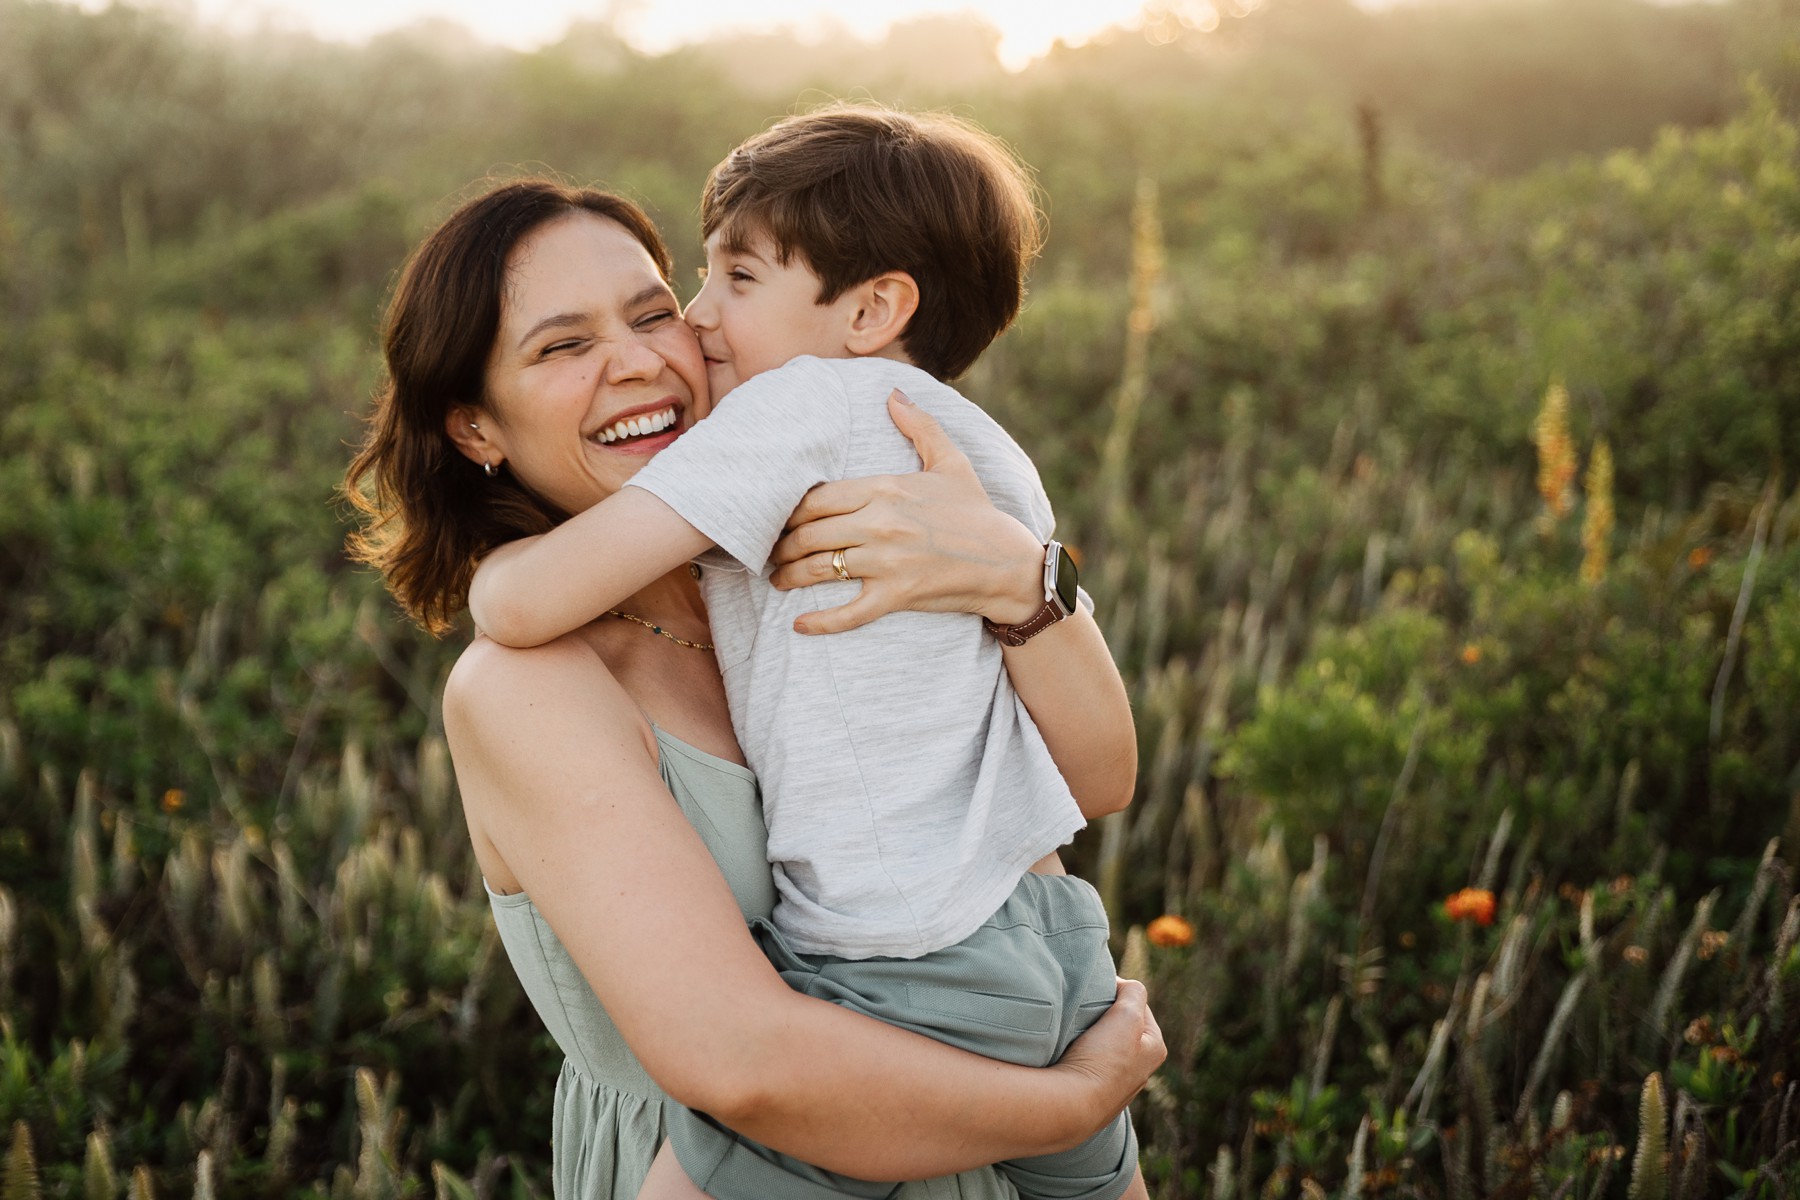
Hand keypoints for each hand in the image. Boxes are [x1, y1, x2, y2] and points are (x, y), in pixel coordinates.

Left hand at [769, 390, 1044, 633]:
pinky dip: (821, 622)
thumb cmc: (977, 513)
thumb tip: (893, 393)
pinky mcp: (896, 596)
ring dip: (790, 576)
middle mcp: (880, 523)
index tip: (779, 517)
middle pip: (810, 532)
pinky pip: (848, 612)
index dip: (789, 509)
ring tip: (777, 579)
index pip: (818, 497)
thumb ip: (920, 426)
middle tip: (769, 550)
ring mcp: (887, 562)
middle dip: (782, 543)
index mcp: (886, 488)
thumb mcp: (952, 462)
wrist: (1008, 563)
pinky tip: (800, 625)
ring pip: (820, 568)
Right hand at [1053, 979, 1165, 1129]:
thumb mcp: (1127, 1015)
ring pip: (1102, 1047)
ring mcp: (1114, 1087)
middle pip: (1120, 1027)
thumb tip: (1125, 987)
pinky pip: (1086, 1065)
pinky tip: (1066, 1052)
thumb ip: (1133, 992)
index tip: (1097, 991)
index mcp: (1154, 1049)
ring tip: (1072, 1031)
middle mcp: (1139, 1071)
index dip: (1118, 993)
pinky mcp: (1092, 1097)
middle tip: (1084, 1010)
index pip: (1138, 1006)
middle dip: (1103, 1015)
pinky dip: (1077, 1055)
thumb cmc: (1103, 1059)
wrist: (1070, 1105)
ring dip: (1088, 1036)